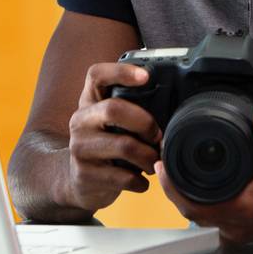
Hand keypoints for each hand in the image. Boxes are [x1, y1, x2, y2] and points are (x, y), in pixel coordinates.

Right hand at [60, 62, 162, 213]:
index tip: (145, 76)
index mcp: (89, 101)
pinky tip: (142, 182)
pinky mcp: (85, 174)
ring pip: (124, 146)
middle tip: (158, 136)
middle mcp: (80, 120)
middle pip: (114, 109)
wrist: (77, 181)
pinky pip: (122, 177)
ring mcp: (80, 148)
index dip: (121, 71)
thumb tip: (175, 106)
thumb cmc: (105, 145)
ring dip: (148, 156)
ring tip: (154, 162)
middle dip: (145, 122)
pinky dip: (140, 181)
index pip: (97, 75)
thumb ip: (130, 108)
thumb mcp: (109, 122)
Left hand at [155, 106, 252, 244]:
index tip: (162, 165)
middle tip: (163, 166)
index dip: (173, 188)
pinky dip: (200, 206)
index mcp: (245, 206)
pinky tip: (195, 189)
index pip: (195, 204)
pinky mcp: (240, 233)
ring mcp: (238, 233)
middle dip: (174, 191)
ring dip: (185, 199)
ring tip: (174, 174)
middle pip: (191, 213)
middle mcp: (237, 225)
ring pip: (200, 219)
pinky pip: (212, 221)